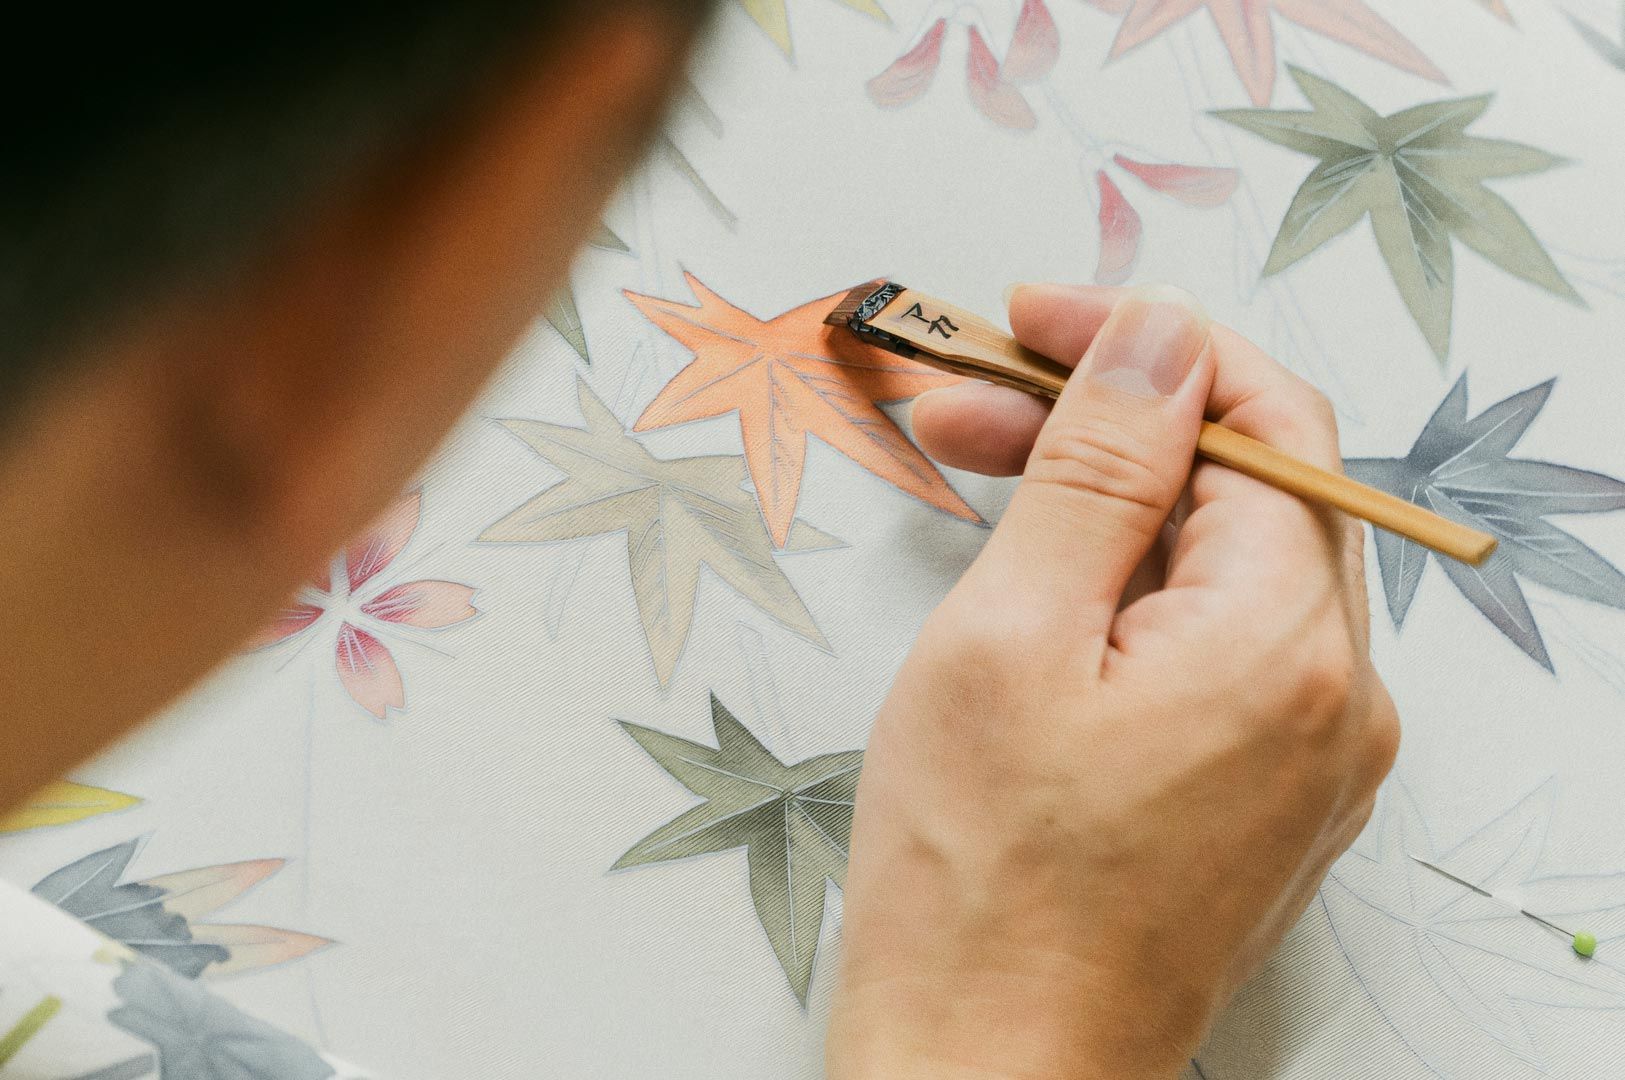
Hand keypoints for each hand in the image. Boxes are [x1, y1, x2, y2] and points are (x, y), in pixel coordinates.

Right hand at [826, 284, 1397, 1079]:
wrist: (991, 1073)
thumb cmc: (980, 883)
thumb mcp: (1010, 634)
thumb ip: (1099, 467)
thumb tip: (1157, 335)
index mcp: (1288, 644)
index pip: (1260, 418)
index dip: (1142, 346)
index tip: (1029, 320)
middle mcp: (1335, 697)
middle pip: (1240, 489)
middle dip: (1102, 424)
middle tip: (965, 408)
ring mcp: (1310, 754)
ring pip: (1219, 566)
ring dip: (1106, 505)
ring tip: (977, 486)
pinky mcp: (1265, 792)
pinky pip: (1214, 644)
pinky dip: (1129, 590)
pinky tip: (1039, 583)